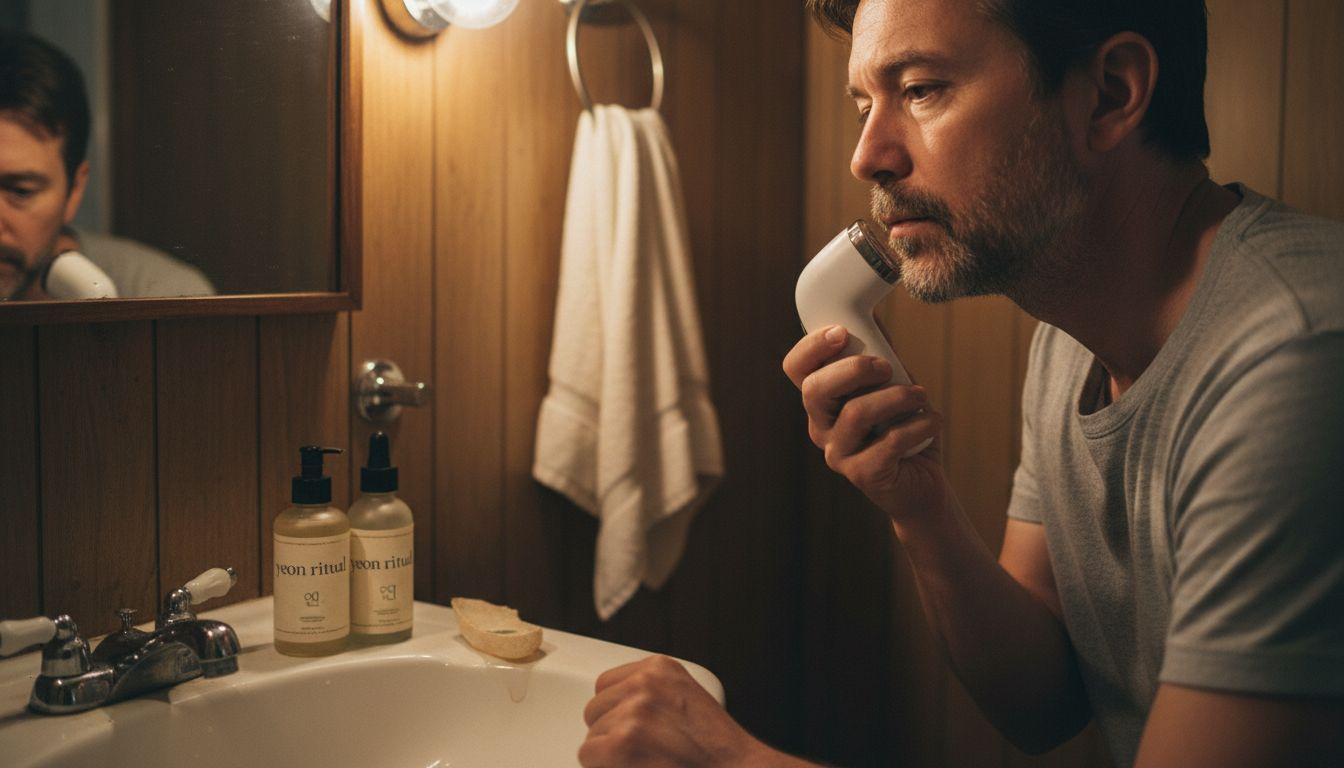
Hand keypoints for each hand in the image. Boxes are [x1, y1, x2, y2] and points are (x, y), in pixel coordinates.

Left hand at [579, 656, 808, 766]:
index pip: (607, 684)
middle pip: (596, 708)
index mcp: (660, 667)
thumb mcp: (684, 698)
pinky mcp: (621, 743)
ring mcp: (633, 712)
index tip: (633, 728)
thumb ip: (651, 694)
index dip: (616, 712)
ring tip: (645, 760)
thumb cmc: (714, 748)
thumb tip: (615, 708)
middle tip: (643, 750)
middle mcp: (644, 683)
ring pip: (592, 735)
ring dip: (610, 753)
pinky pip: (589, 756)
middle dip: (611, 732)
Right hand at [782, 325, 946, 519]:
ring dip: (896, 397)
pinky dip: (920, 425)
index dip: (812, 347)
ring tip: (920, 395)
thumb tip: (873, 308)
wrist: (921, 484)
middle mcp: (821, 427)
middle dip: (852, 369)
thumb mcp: (890, 385)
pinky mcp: (863, 475)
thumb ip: (878, 353)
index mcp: (822, 401)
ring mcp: (838, 454)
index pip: (796, 369)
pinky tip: (933, 421)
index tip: (842, 331)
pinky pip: (889, 442)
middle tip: (885, 366)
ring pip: (855, 414)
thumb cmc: (903, 429)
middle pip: (814, 390)